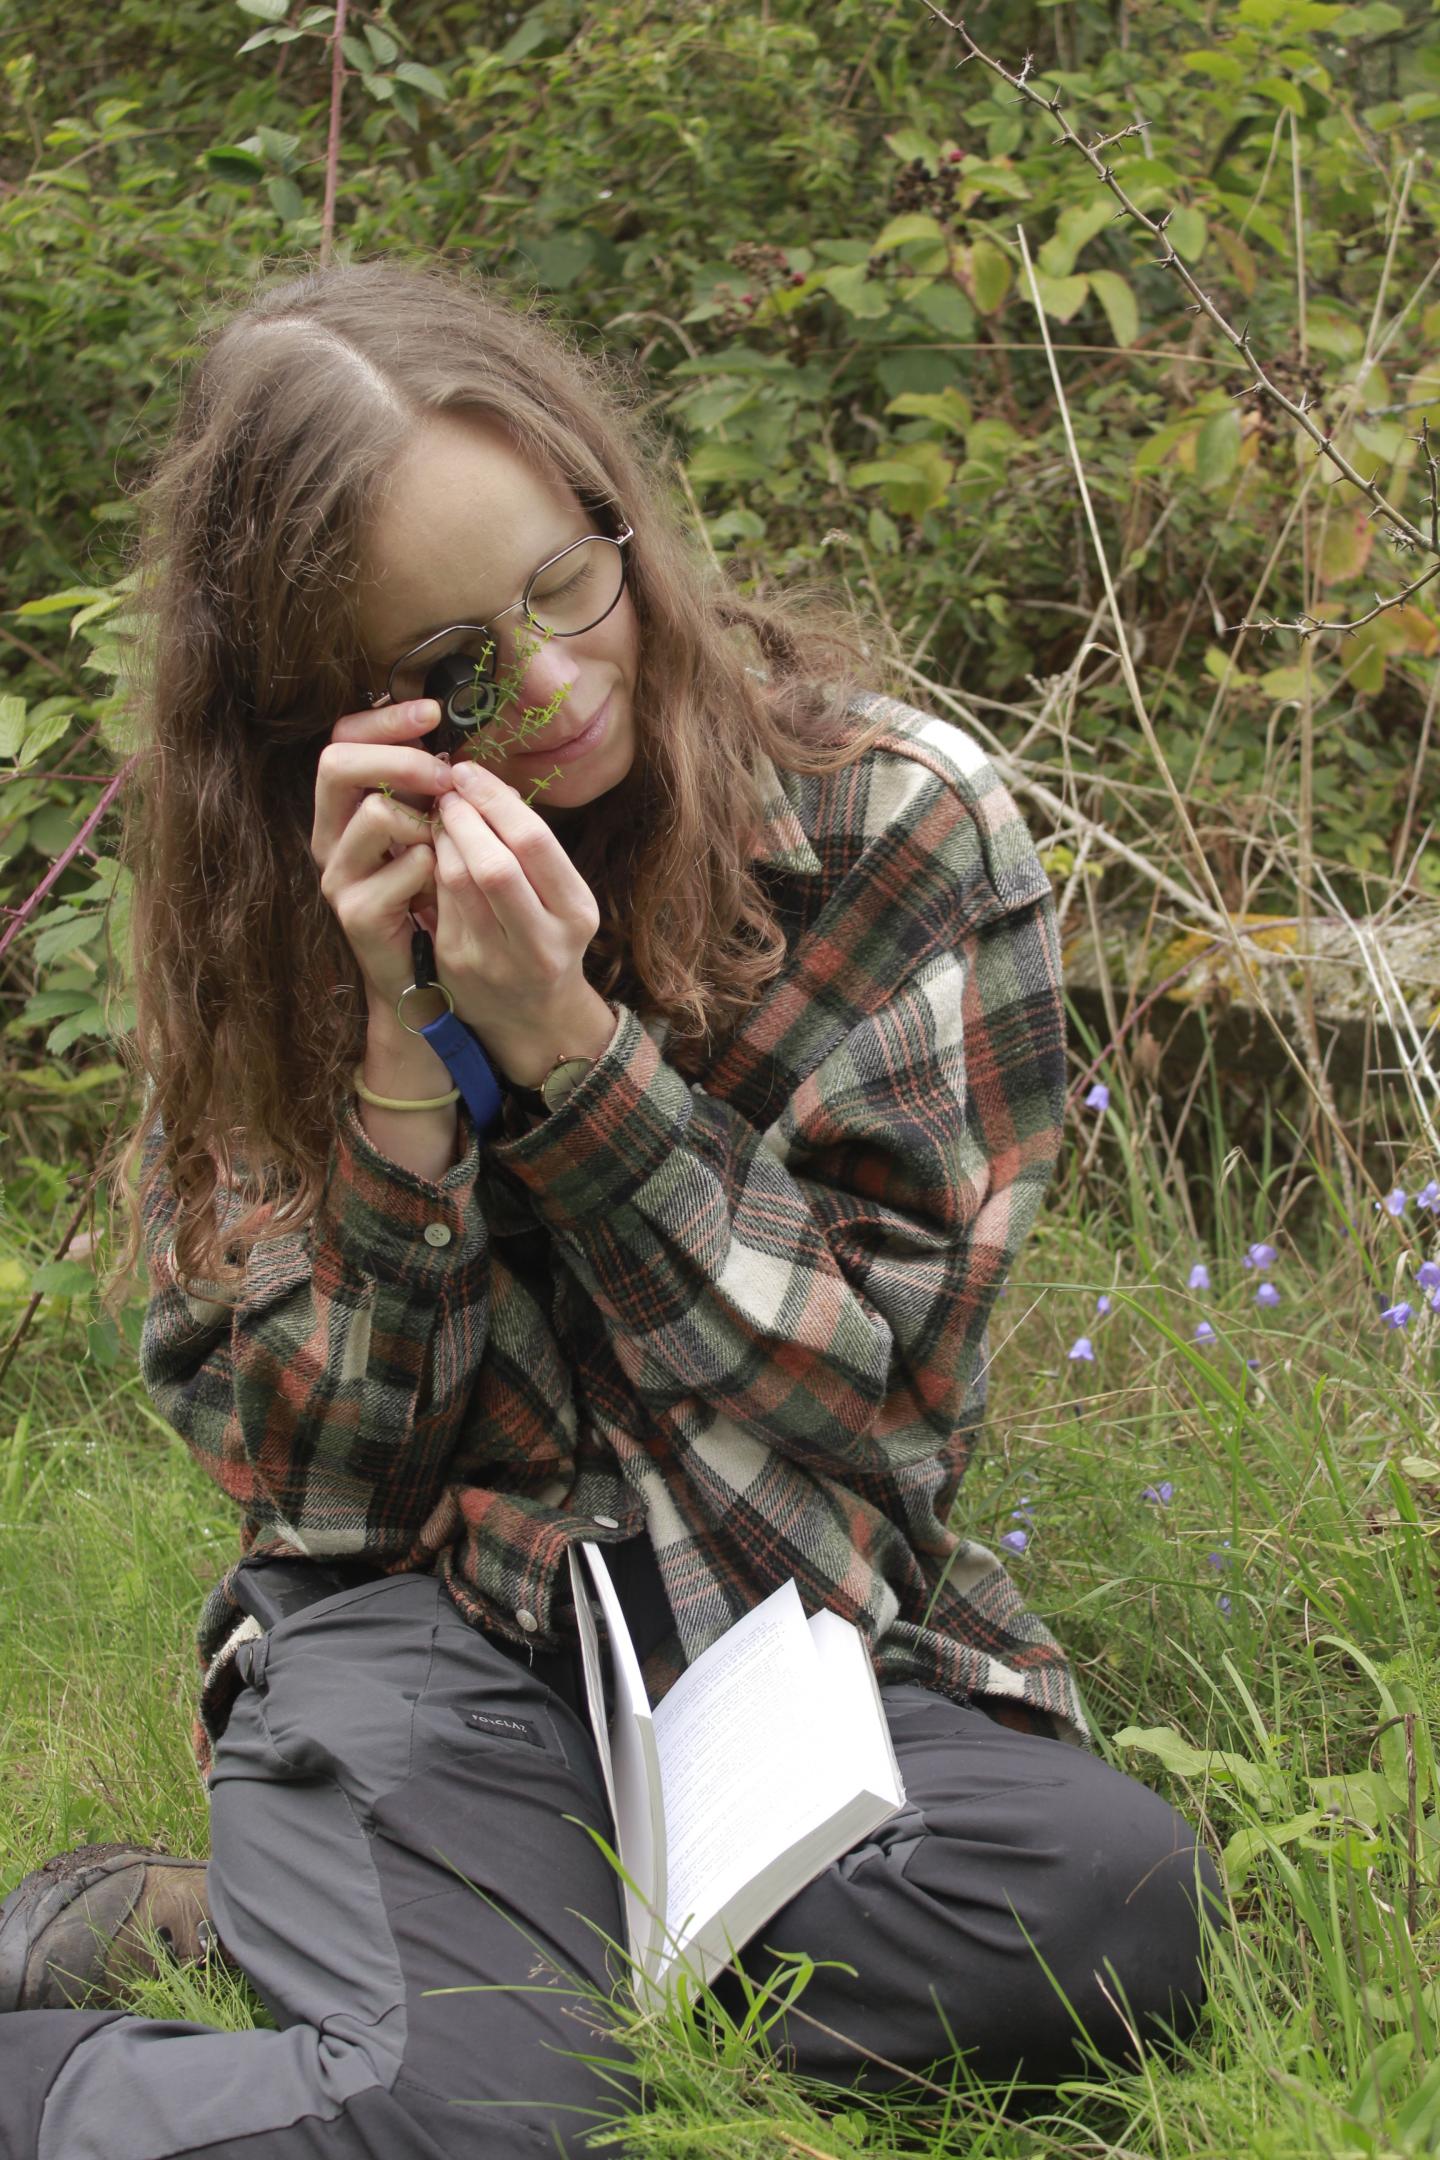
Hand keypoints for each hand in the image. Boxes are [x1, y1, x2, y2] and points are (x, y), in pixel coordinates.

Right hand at [310, 698, 453, 1012]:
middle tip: (445, 775)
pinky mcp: (357, 914)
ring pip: (374, 812)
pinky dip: (436, 869)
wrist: (424, 975)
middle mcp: (329, 837)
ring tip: (446, 841)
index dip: (383, 719)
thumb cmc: (431, 893)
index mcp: (343, 809)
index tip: (430, 711)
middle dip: (400, 758)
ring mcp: (338, 876)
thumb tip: (451, 738)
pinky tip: (443, 885)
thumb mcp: (427, 828)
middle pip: (336, 763)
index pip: (341, 739)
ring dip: (424, 819)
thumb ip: (427, 787)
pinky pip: (405, 867)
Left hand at [431, 758, 606, 1077]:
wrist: (532, 1016)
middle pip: (493, 863)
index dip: (495, 800)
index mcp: (575, 915)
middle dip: (464, 816)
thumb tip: (490, 785)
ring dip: (443, 836)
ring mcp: (493, 959)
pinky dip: (433, 865)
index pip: (533, 843)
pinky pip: (437, 900)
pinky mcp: (456, 966)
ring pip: (456, 879)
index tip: (471, 773)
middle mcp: (539, 943)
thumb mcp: (563, 898)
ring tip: (441, 814)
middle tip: (449, 788)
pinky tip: (433, 848)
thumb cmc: (547, 938)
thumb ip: (534, 850)